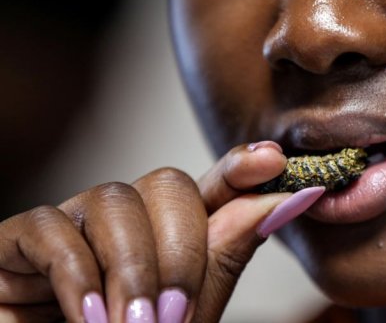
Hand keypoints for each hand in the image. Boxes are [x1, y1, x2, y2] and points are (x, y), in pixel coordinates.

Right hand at [0, 141, 323, 321]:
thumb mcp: (185, 316)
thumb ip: (222, 261)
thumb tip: (278, 202)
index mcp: (168, 238)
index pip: (211, 189)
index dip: (240, 170)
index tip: (273, 161)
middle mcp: (125, 222)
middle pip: (168, 184)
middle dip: (183, 247)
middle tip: (176, 316)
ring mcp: (74, 225)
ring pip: (116, 199)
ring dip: (134, 269)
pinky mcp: (16, 240)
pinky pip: (51, 227)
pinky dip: (77, 276)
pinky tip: (89, 318)